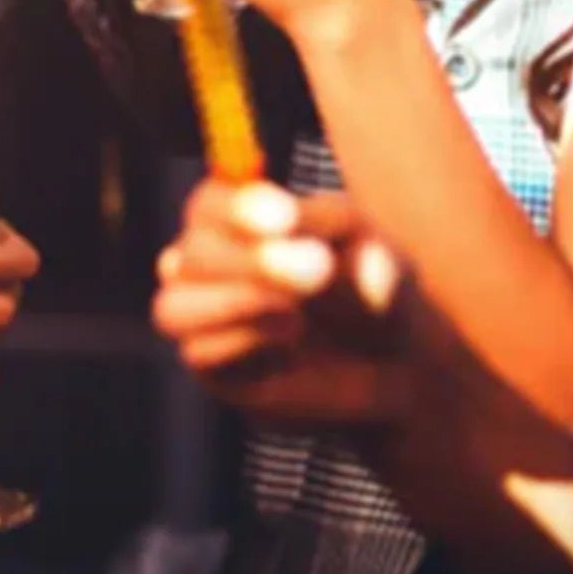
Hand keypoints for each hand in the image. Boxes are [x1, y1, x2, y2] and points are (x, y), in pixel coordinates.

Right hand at [153, 179, 415, 427]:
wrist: (398, 364)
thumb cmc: (373, 288)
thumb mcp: (371, 249)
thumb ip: (341, 244)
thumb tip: (315, 258)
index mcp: (237, 219)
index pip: (209, 203)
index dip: (238, 208)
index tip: (285, 217)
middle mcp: (207, 264)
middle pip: (191, 254)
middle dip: (248, 262)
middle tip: (315, 269)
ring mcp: (204, 318)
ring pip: (175, 307)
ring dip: (234, 307)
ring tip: (296, 316)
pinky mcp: (214, 370)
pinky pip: (199, 354)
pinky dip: (243, 347)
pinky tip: (289, 348)